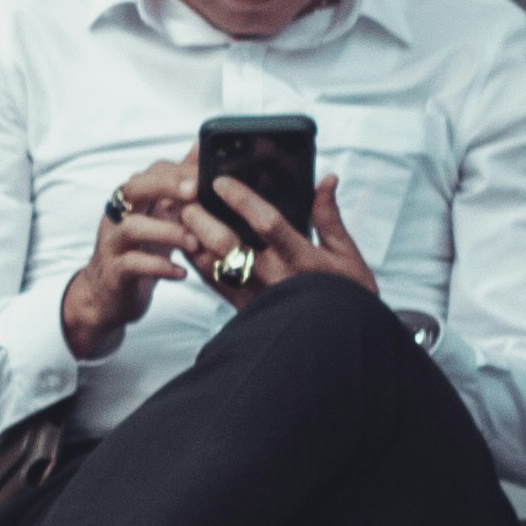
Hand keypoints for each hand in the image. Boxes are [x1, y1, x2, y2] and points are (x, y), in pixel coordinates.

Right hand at [60, 160, 209, 360]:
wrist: (107, 294)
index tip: (206, 174)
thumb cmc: (140, 250)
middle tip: (195, 193)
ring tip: (194, 242)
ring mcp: (113, 242)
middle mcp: (118, 214)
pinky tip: (182, 273)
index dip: (178, 171)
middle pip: (134, 188)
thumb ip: (179, 184)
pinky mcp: (113, 271)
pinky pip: (133, 265)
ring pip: (133, 227)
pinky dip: (159, 268)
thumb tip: (200, 146)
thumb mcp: (160, 216)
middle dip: (165, 186)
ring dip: (167, 231)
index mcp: (132, 198)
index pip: (152, 172)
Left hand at [186, 170, 380, 311]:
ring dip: (192, 238)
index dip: (241, 199)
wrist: (334, 345)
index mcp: (301, 258)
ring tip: (179, 215)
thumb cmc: (346, 298)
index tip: (220, 181)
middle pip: (227, 243)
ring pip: (212, 264)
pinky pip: (212, 284)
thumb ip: (329, 218)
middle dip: (202, 218)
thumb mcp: (346, 256)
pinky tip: (189, 244)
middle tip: (187, 197)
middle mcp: (273, 277)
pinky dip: (197, 261)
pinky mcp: (243, 309)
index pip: (267, 222)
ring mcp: (254, 295)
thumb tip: (326, 180)